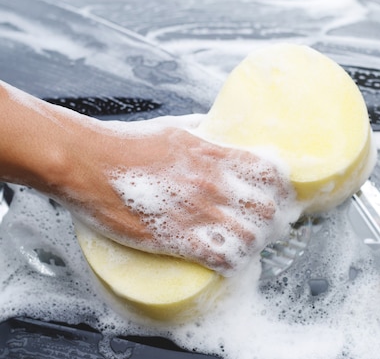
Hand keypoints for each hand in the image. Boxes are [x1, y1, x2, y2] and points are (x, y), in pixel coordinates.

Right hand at [63, 116, 298, 275]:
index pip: (272, 174)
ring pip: (251, 238)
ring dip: (253, 246)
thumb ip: (205, 132)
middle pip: (269, 210)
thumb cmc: (126, 142)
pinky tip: (227, 263)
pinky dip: (231, 264)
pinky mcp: (175, 238)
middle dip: (271, 222)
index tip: (280, 197)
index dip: (282, 189)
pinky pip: (222, 258)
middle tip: (264, 227)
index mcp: (216, 154)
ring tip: (244, 247)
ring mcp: (196, 212)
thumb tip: (221, 130)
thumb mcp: (176, 127)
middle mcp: (213, 183)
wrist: (85, 160)